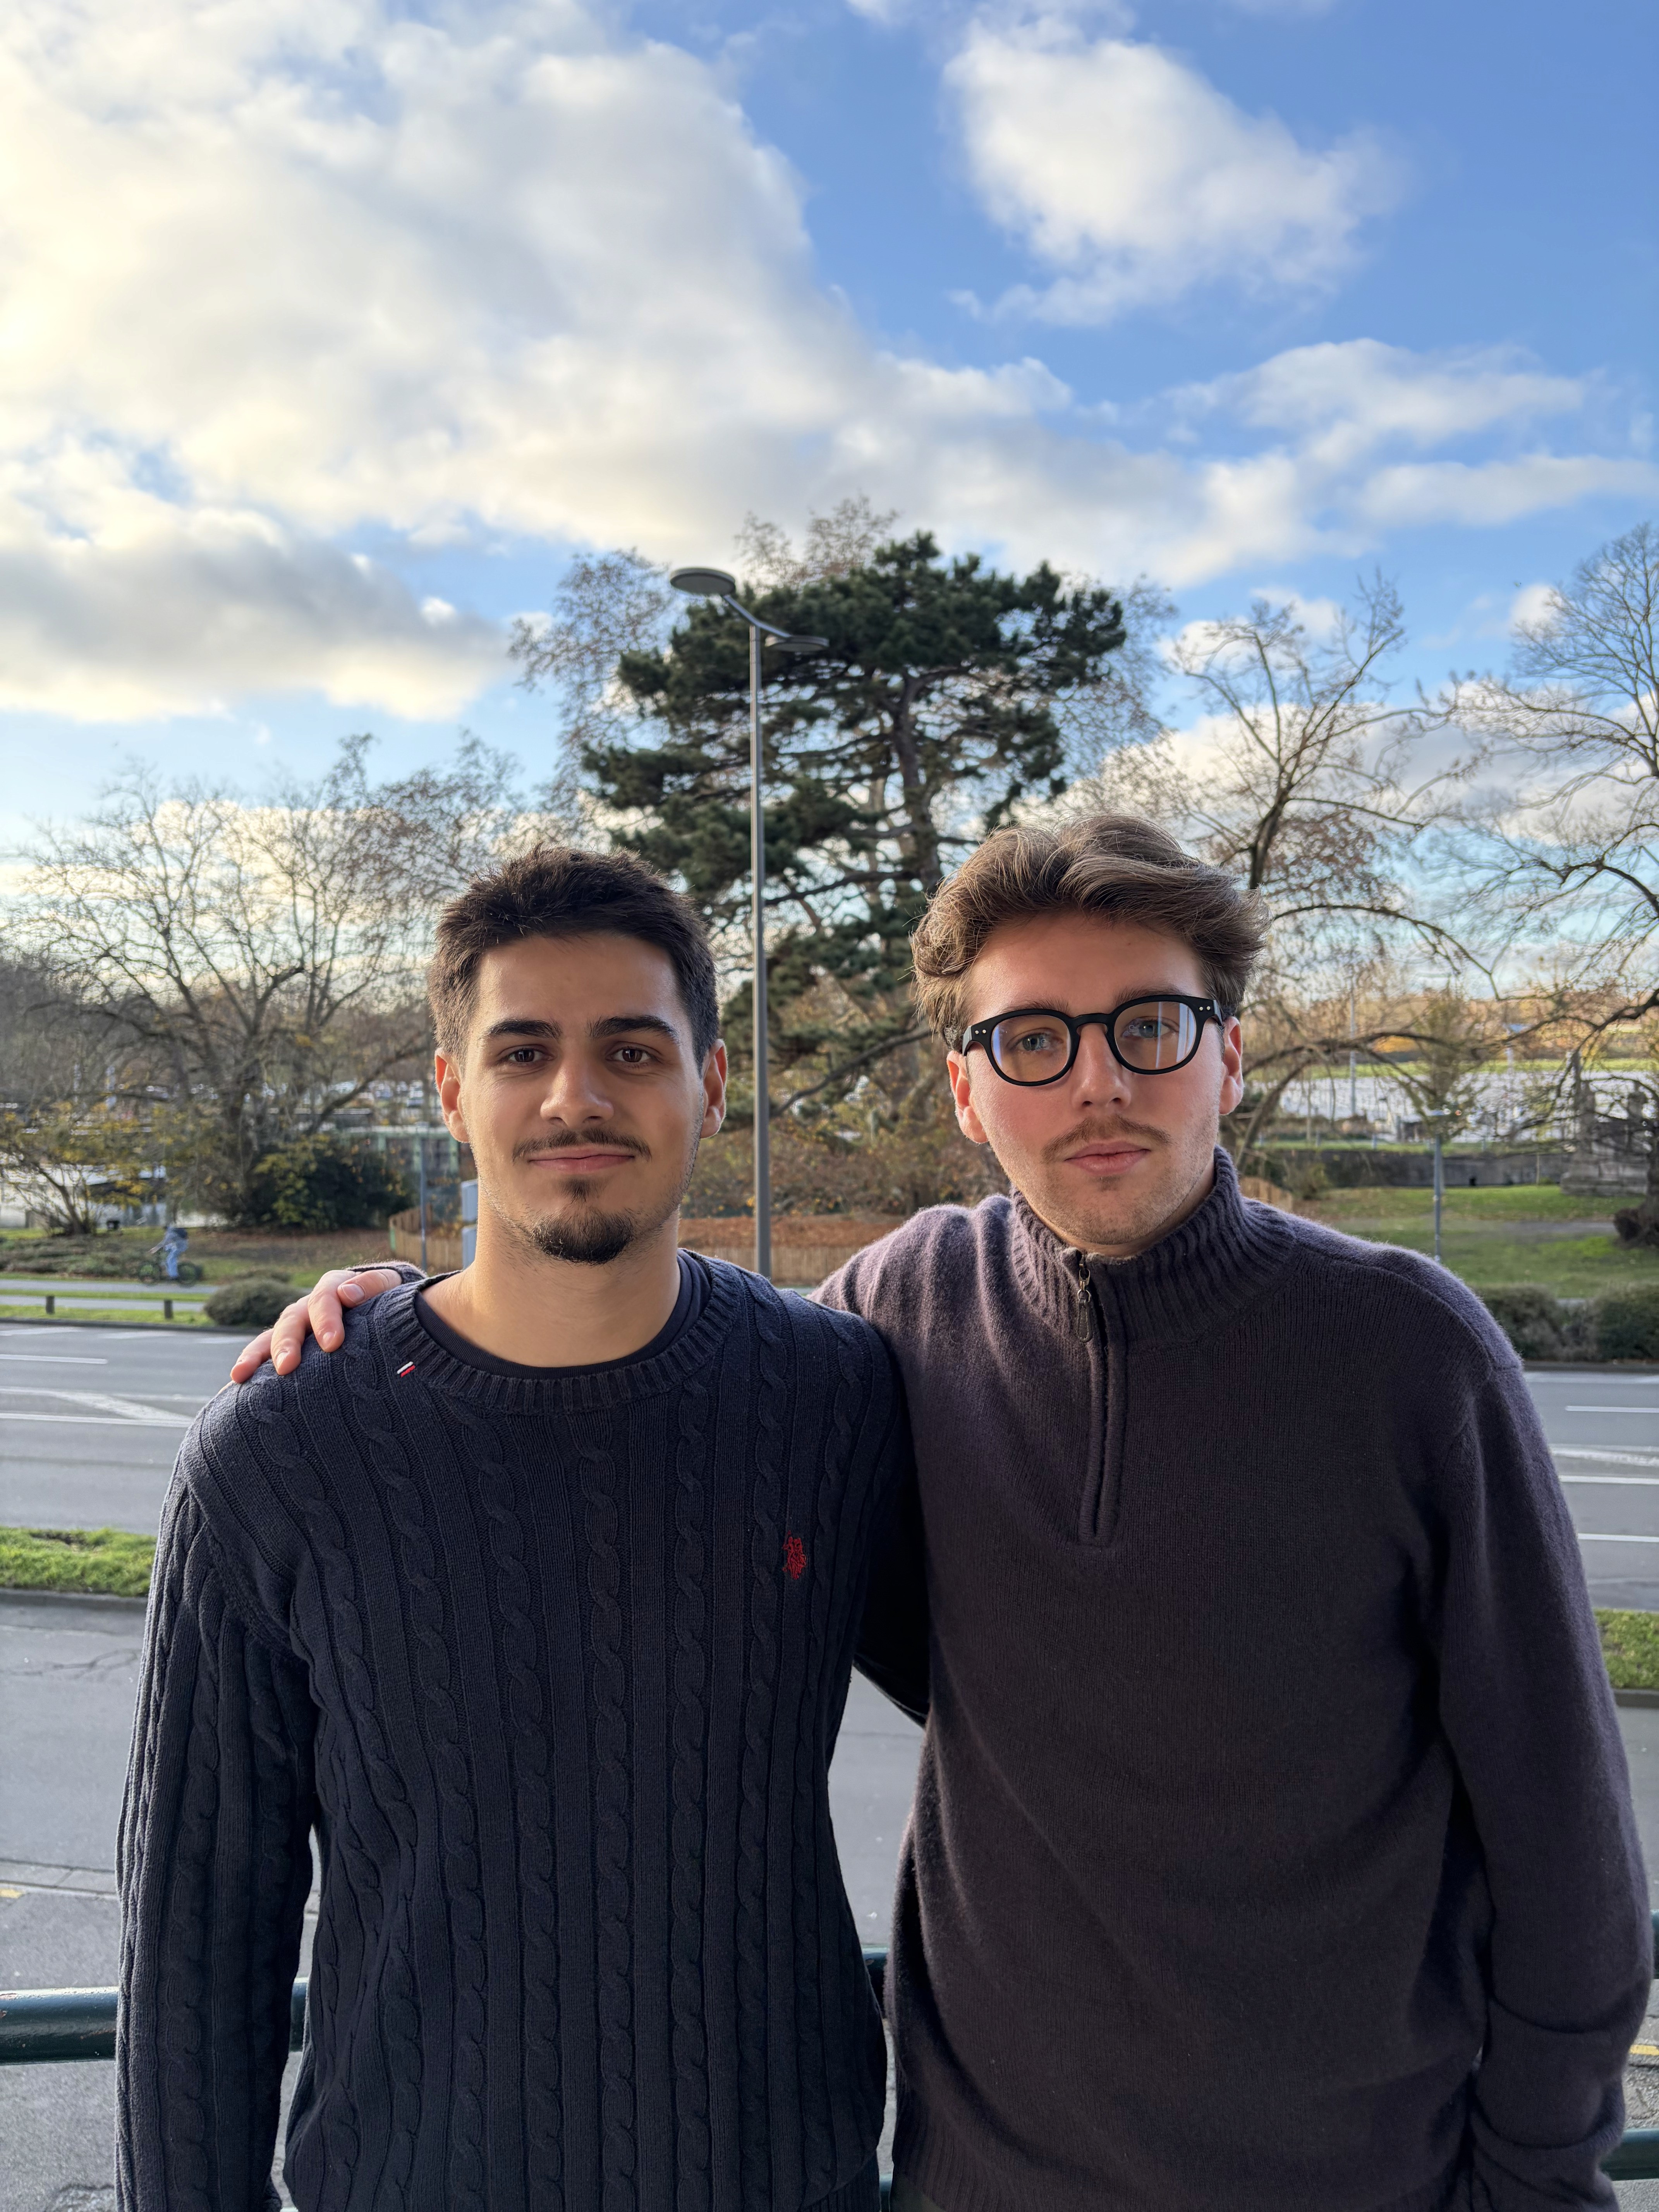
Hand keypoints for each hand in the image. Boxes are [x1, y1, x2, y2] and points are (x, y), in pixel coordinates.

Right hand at [228, 1267, 403, 1381]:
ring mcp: (299, 1326)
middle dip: (287, 1342)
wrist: (393, 1317)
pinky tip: (238, 1380)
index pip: (326, 1296)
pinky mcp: (292, 1347)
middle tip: (287, 1367)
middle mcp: (311, 1305)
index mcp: (337, 1287)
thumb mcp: (392, 1290)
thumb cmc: (394, 1307)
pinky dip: (252, 1363)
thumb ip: (375, 1286)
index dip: (326, 1317)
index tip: (333, 1343)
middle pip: (293, 1318)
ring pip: (271, 1335)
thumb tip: (348, 1293)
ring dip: (257, 1353)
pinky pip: (265, 1353)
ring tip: (243, 1374)